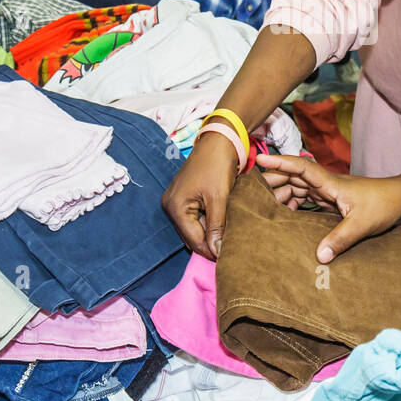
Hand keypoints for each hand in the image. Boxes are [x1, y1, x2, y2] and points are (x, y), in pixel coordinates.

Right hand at [161, 132, 240, 259]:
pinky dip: (207, 223)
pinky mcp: (184, 198)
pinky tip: (221, 226)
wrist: (218, 141)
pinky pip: (195, 218)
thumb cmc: (217, 166)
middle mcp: (170, 206)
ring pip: (194, 228)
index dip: (210, 251)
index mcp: (175, 207)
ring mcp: (176, 202)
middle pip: (191, 236)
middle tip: (230, 252)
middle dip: (209, 244)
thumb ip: (216, 226)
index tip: (228, 259)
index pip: (193, 240)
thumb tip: (217, 252)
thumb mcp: (219, 198)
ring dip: (209, 234)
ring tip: (228, 241)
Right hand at [254, 153, 400, 262]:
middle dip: (273, 180)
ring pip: (298, 187)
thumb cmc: (384, 205)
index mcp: (331, 183)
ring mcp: (329, 191)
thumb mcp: (362, 224)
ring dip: (282, 193)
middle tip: (252, 192)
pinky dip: (294, 203)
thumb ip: (340, 239)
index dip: (280, 162)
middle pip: (294, 177)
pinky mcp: (332, 200)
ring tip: (265, 206)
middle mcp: (326, 184)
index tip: (260, 159)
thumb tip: (319, 256)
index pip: (301, 168)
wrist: (400, 199)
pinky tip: (286, 213)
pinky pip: (307, 198)